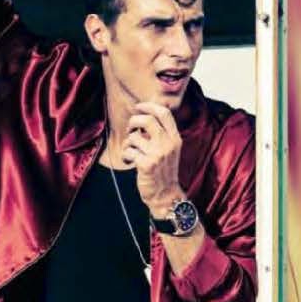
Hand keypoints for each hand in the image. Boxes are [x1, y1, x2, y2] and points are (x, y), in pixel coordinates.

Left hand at [123, 102, 185, 217]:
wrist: (165, 195)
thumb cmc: (164, 171)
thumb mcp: (170, 150)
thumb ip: (162, 133)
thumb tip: (145, 113)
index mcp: (175, 139)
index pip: (164, 113)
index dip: (149, 106)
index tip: (139, 107)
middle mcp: (168, 144)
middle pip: (147, 120)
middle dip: (133, 122)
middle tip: (131, 130)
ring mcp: (157, 154)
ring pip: (133, 137)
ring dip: (127, 143)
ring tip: (130, 151)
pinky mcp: (146, 164)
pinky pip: (128, 151)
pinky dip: (125, 155)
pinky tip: (129, 161)